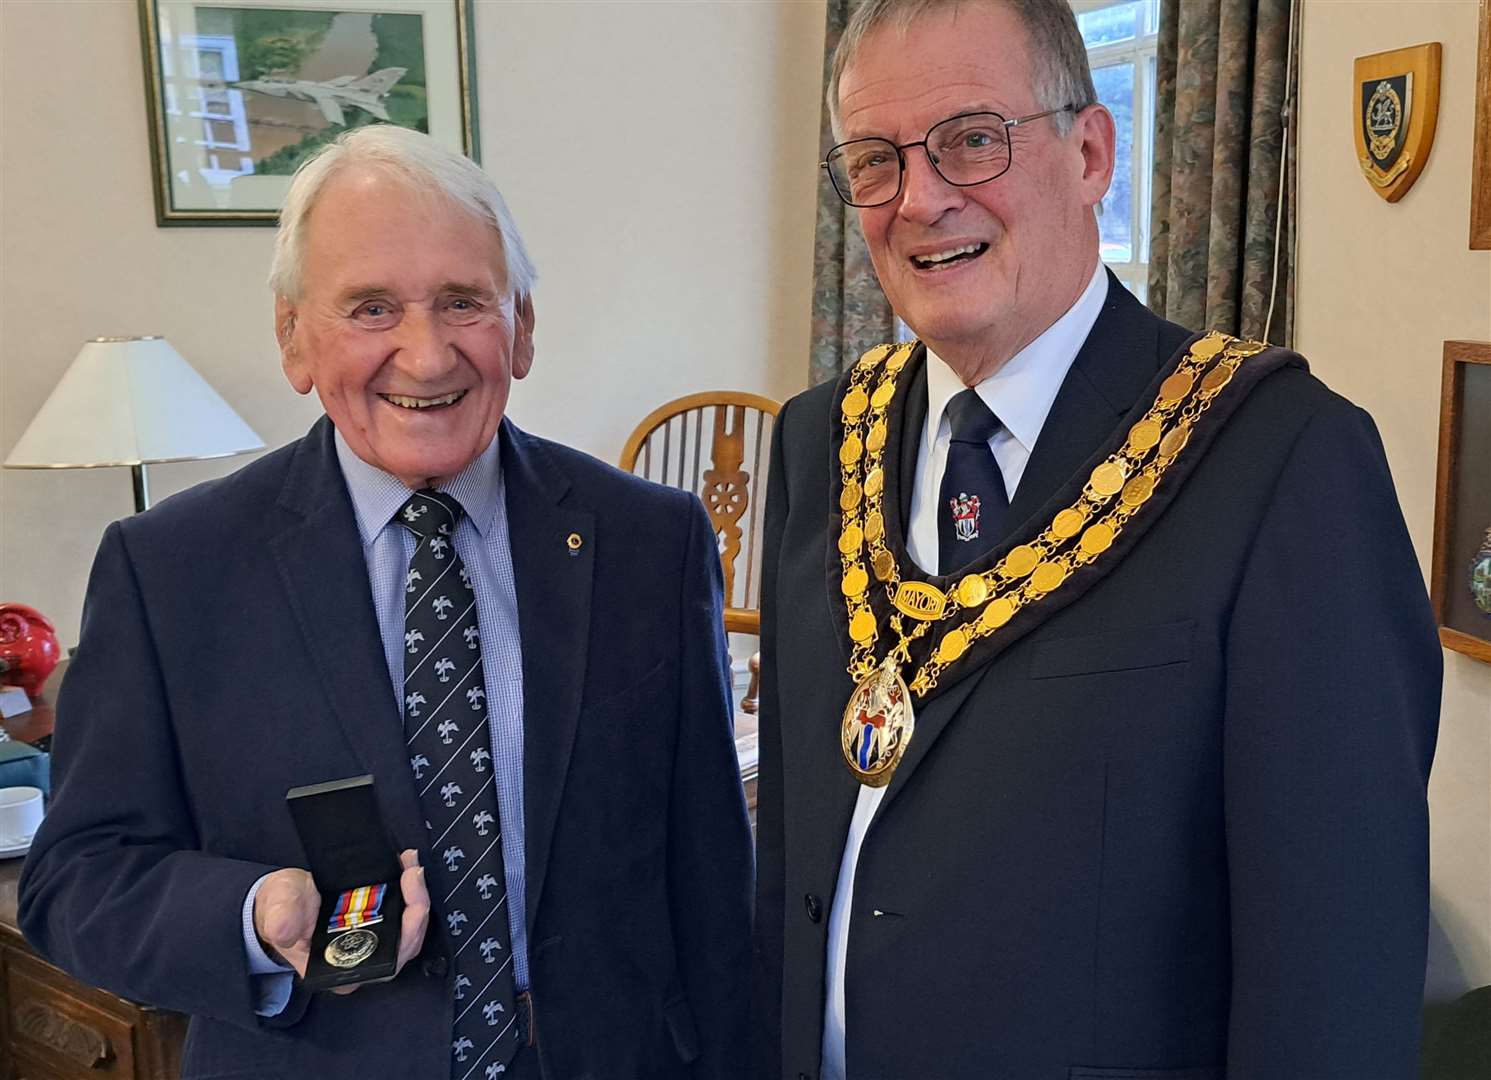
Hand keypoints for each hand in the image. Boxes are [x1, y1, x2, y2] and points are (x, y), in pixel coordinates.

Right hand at [253, 849, 429, 993]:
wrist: (278, 901)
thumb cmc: (279, 911)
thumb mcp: (275, 911)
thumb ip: (280, 921)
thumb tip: (285, 931)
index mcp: (340, 970)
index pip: (386, 963)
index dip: (406, 936)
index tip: (411, 905)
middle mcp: (362, 961)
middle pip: (405, 943)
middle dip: (417, 907)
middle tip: (413, 873)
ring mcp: (372, 940)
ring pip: (408, 927)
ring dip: (416, 895)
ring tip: (411, 863)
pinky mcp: (376, 921)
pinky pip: (401, 911)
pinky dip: (408, 889)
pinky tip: (405, 865)